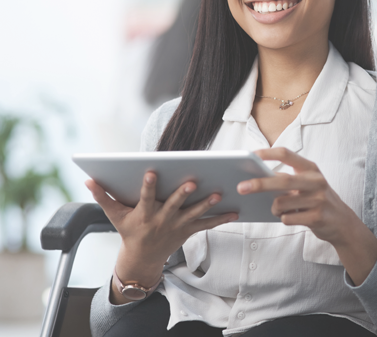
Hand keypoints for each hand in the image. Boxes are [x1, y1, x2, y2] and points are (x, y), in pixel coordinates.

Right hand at [86, 172, 237, 301]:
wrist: (143, 257)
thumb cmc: (129, 230)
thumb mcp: (114, 216)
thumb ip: (102, 197)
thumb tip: (88, 179)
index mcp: (143, 214)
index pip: (145, 197)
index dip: (147, 185)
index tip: (151, 171)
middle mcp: (162, 220)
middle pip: (173, 205)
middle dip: (182, 194)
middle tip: (191, 182)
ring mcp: (177, 225)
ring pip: (193, 214)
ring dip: (206, 204)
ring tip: (217, 194)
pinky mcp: (189, 230)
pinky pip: (207, 224)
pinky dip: (221, 218)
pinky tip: (235, 212)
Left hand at [237, 148, 376, 283]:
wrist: (342, 222)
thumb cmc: (318, 200)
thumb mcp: (307, 184)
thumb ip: (288, 179)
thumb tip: (259, 178)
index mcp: (311, 169)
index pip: (286, 154)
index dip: (267, 153)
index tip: (251, 155)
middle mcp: (316, 181)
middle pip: (282, 180)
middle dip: (259, 184)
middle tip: (241, 187)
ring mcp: (318, 199)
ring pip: (281, 203)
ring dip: (275, 209)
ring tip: (282, 210)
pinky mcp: (317, 217)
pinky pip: (287, 218)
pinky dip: (284, 219)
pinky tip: (294, 217)